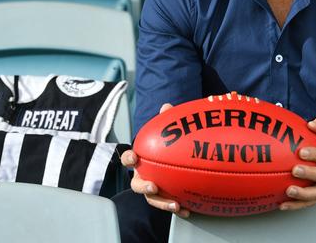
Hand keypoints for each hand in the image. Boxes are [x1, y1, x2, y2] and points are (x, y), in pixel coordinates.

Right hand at [120, 103, 189, 217]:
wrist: (170, 163)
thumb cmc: (162, 147)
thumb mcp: (164, 133)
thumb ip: (164, 121)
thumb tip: (167, 107)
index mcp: (139, 161)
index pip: (128, 158)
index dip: (128, 158)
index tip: (134, 157)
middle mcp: (142, 176)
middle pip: (136, 184)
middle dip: (143, 186)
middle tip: (153, 186)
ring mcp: (152, 190)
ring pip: (152, 200)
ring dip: (162, 202)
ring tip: (174, 204)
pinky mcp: (163, 199)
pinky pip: (168, 205)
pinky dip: (177, 209)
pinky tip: (187, 210)